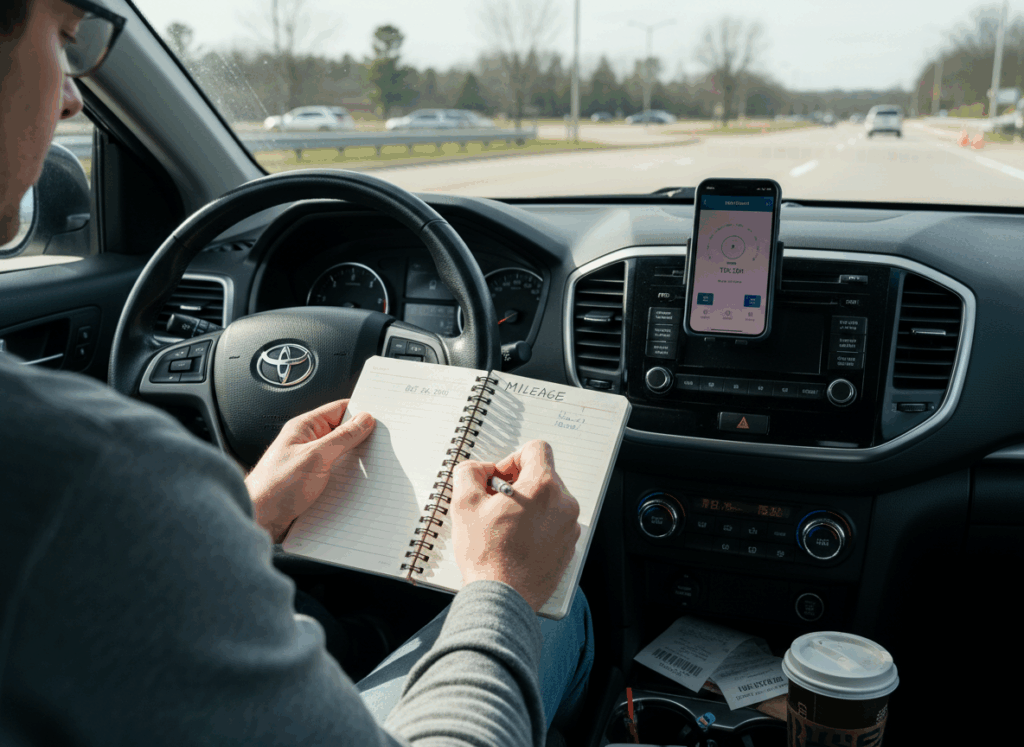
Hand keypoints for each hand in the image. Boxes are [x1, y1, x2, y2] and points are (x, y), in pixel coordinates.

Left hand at [245, 400, 374, 542]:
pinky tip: (359, 488)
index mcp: (305, 428)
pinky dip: (350, 481)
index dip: (362, 412)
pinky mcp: (314, 483)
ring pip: (343, 457)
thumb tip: (364, 420)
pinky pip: (338, 476)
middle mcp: (308, 443)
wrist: (258, 521)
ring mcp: (312, 463)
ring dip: (357, 465)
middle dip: (363, 441)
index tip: (383, 419)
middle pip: (344, 434)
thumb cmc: (274, 488)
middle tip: (382, 447)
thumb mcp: (315, 458)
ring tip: (371, 470)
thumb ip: (341, 437)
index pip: (340, 409)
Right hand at [451, 440, 580, 612]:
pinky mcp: (568, 548)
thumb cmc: (487, 555)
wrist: (503, 598)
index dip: (512, 458)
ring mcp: (569, 527)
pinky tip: (516, 542)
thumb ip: (469, 473)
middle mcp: (564, 504)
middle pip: (543, 476)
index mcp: (543, 486)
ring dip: (528, 505)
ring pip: (549, 501)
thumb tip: (478, 470)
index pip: (536, 449)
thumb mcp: (464, 504)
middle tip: (496, 504)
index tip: (500, 479)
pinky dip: (537, 526)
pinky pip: (554, 524)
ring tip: (504, 526)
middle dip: (518, 484)